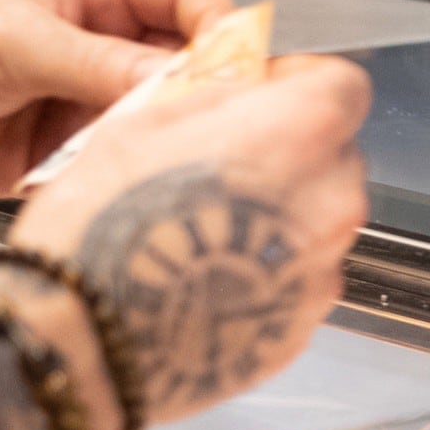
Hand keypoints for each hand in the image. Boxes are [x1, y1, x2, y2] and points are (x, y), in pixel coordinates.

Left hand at [0, 0, 238, 197]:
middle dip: (202, 87)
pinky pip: (119, 160)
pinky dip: (129, 170)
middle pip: (184, 59)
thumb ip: (107, 65)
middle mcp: (100, 40)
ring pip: (158, 114)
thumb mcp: (19, 41)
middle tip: (214, 119)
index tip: (234, 67)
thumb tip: (190, 80)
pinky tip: (126, 176)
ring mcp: (85, 98)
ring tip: (166, 152)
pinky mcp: (66, 153)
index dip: (218, 27)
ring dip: (165, 133)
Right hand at [8, 54, 371, 424]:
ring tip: (203, 231)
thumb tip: (246, 92)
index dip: (301, 86)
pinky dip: (266, 271)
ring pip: (318, 220)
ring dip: (279, 215)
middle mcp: (333, 199)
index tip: (265, 96)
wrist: (86, 345)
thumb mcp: (143, 124)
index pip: (342, 85)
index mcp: (302, 132)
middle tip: (220, 168)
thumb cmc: (101, 228)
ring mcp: (326, 267)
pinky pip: (299, 278)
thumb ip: (217, 99)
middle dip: (289, 153)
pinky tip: (207, 279)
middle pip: (334, 156)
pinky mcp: (305, 323)